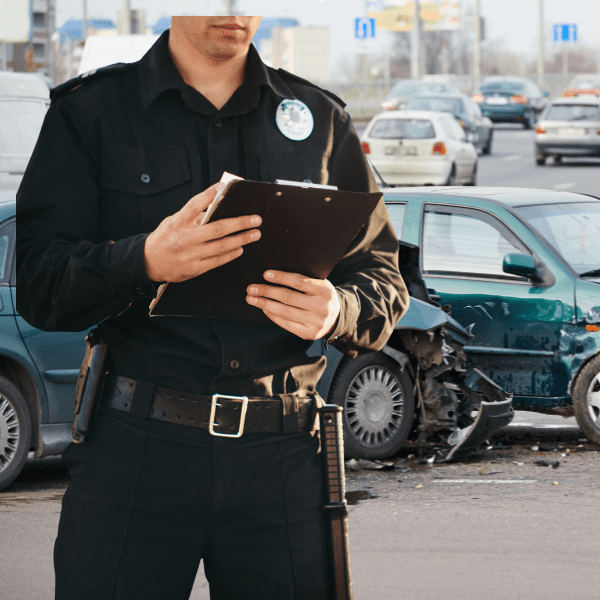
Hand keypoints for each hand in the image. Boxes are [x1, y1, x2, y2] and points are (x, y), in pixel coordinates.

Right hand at [144, 182, 260, 282]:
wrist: (148, 263)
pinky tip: (241, 248)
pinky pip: (218, 261)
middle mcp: (184, 239)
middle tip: (256, 219)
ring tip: (254, 233)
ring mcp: (190, 255)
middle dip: (240, 223)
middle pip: (217, 229)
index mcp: (177, 223)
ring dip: (241, 239)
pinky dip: (231, 254)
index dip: (210, 195)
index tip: (225, 187)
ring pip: (221, 246)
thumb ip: (192, 216)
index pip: (194, 205)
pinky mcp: (194, 269)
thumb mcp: (173, 222)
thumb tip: (217, 204)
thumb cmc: (164, 238)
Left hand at [246, 270, 339, 339]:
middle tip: (251, 288)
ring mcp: (315, 322)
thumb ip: (303, 281)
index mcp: (324, 290)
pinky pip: (286, 324)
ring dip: (265, 304)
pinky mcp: (308, 333)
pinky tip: (265, 309)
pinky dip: (273, 316)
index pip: (299, 282)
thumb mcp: (319, 285)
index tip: (265, 274)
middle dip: (267, 292)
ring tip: (252, 299)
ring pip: (285, 311)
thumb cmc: (322, 297)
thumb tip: (274, 276)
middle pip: (289, 297)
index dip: (281, 277)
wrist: (337, 318)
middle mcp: (321, 306)